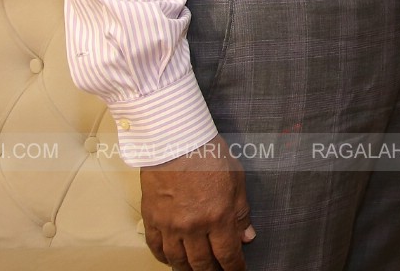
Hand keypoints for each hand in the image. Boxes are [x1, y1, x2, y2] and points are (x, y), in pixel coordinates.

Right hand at [140, 134, 253, 269]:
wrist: (175, 141)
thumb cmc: (208, 154)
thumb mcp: (236, 180)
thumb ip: (241, 212)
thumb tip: (247, 236)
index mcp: (218, 216)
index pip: (227, 254)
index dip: (233, 267)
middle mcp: (193, 226)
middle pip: (202, 263)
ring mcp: (170, 225)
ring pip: (178, 260)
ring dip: (188, 269)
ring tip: (196, 270)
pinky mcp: (152, 219)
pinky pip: (156, 248)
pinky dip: (164, 258)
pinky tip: (172, 260)